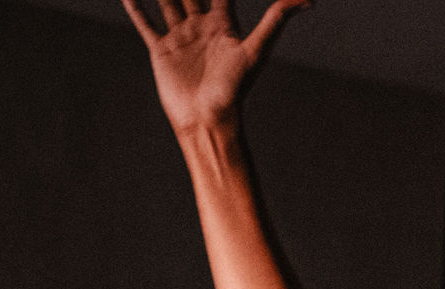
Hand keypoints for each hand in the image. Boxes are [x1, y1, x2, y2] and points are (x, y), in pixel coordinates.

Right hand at [119, 0, 308, 134]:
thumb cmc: (236, 90)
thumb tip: (309, 0)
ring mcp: (180, 37)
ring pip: (167, 0)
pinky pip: (146, 23)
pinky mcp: (162, 50)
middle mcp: (201, 26)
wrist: (208, 120)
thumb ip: (277, 20)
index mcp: (224, 23)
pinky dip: (136, 7)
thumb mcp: (258, 50)